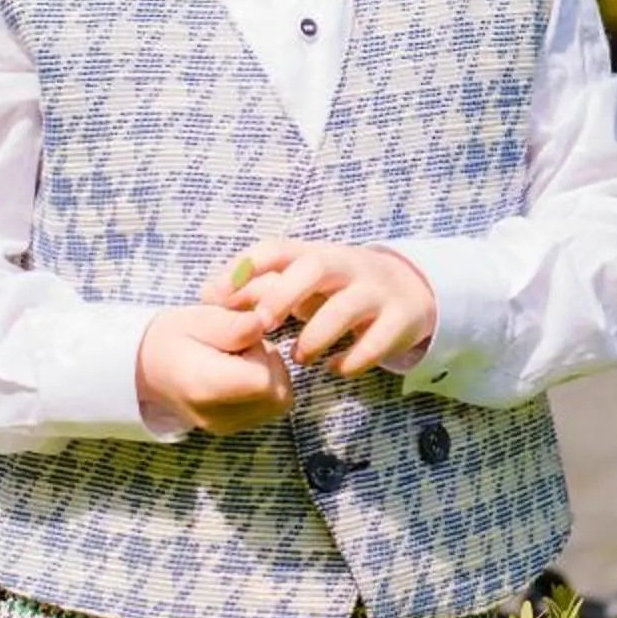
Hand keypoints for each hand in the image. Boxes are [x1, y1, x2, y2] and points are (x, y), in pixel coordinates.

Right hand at [135, 305, 292, 433]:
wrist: (144, 367)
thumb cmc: (171, 337)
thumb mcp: (198, 319)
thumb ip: (233, 325)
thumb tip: (262, 324)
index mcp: (206, 387)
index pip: (263, 380)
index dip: (263, 354)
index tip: (242, 340)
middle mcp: (217, 415)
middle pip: (278, 394)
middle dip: (271, 364)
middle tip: (243, 347)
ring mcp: (225, 426)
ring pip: (278, 402)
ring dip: (270, 376)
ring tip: (240, 359)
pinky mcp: (231, 428)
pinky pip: (268, 409)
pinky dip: (265, 389)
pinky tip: (239, 373)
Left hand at [214, 240, 437, 377]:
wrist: (408, 290)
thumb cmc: (337, 289)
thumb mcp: (302, 281)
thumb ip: (259, 287)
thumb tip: (208, 294)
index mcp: (316, 253)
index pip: (277, 248)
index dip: (245, 268)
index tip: (217, 297)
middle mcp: (348, 266)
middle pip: (315, 267)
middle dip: (283, 297)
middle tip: (262, 326)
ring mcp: (376, 292)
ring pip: (346, 308)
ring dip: (315, 337)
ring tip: (299, 357)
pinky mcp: (399, 321)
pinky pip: (375, 343)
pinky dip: (350, 361)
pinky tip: (334, 369)